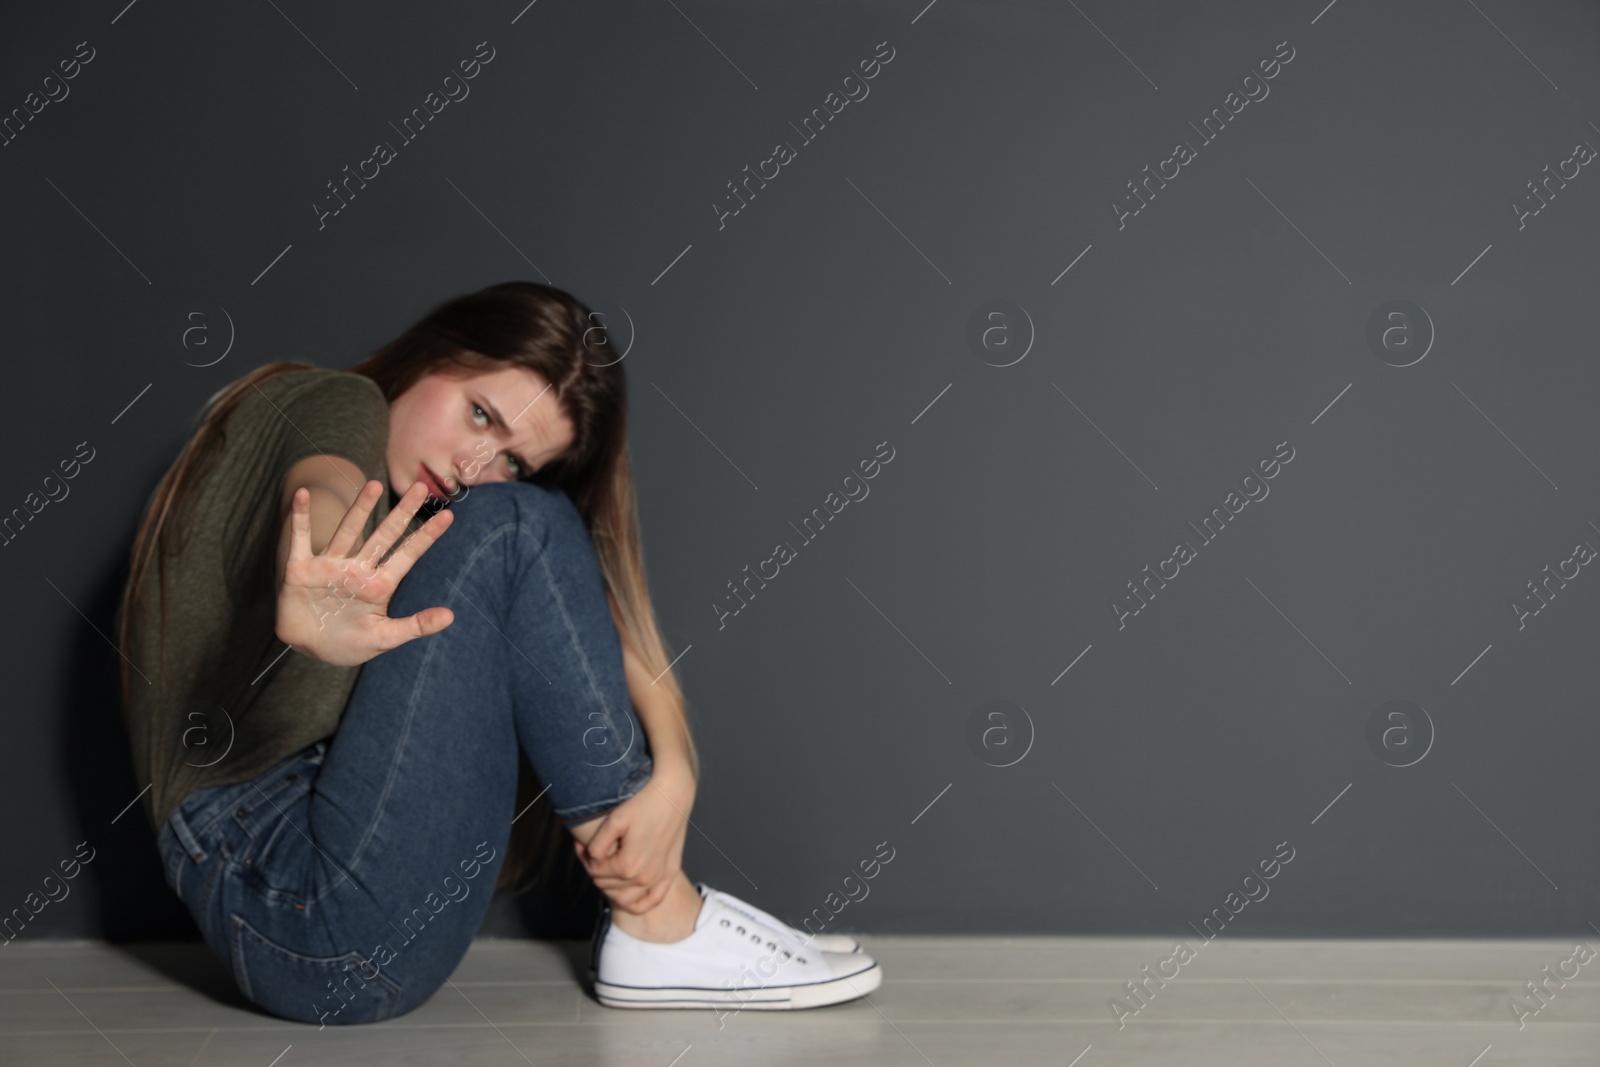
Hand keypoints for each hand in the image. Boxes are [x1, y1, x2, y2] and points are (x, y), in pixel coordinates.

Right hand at [276, 478, 455, 666]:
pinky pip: (299, 539)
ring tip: (374, 484)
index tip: (449, 515)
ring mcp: (329, 566)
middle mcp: (357, 569)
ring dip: (360, 508)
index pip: (408, 555)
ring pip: (347, 532)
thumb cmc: (349, 643)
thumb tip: (451, 616)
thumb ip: (415, 626)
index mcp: (380, 584)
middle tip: (419, 486)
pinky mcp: (300, 570)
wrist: (308, 649)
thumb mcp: (384, 637)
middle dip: (401, 513)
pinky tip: (304, 493)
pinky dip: (299, 518)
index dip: (427, 535)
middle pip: (383, 536)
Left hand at [576, 765, 694, 914]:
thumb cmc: (643, 803)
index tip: (581, 845)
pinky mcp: (671, 873)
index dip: (584, 858)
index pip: (596, 872)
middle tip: (590, 852)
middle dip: (595, 870)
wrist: (673, 794)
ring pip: (625, 898)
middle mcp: (645, 877)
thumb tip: (593, 860)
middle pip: (607, 885)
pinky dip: (638, 903)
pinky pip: (652, 900)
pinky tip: (628, 894)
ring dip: (611, 888)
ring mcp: (660, 877)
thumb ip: (598, 845)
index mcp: (628, 865)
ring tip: (606, 868)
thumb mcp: (614, 820)